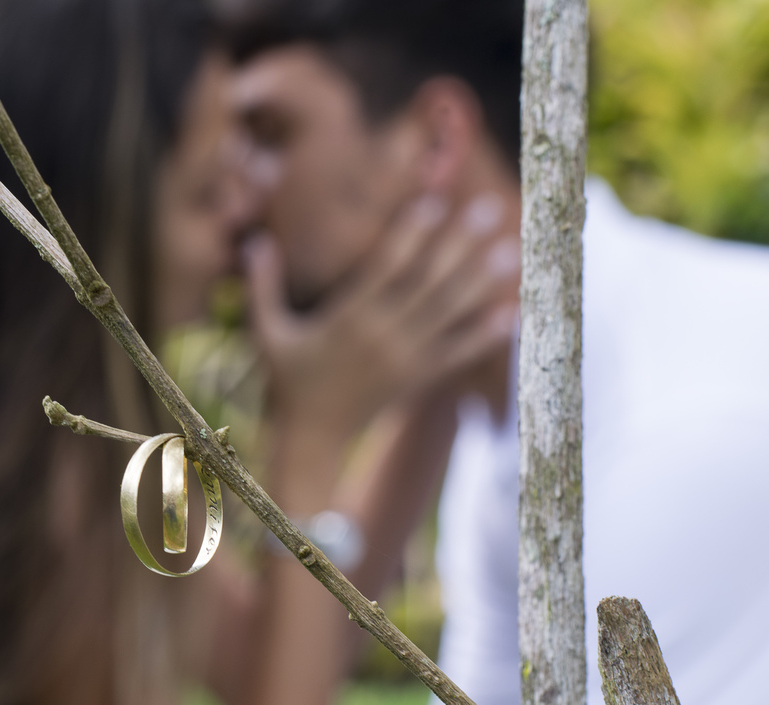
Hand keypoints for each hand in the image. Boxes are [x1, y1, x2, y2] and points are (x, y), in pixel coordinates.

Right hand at [244, 193, 519, 444]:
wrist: (312, 437)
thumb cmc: (287, 380)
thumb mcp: (266, 332)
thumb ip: (261, 285)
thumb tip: (256, 240)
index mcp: (347, 319)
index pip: (385, 268)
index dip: (411, 234)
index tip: (435, 203)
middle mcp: (382, 335)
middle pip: (429, 282)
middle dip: (461, 244)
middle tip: (490, 208)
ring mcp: (404, 358)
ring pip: (450, 313)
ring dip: (482, 281)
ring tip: (511, 250)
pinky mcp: (418, 379)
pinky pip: (458, 353)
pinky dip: (486, 335)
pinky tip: (512, 313)